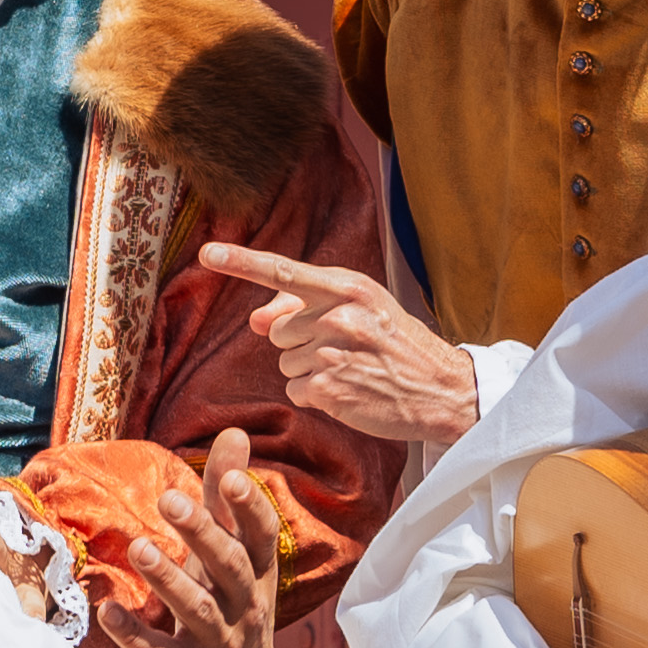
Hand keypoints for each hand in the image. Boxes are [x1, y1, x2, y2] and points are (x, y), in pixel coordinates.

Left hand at [104, 424, 275, 647]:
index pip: (262, 536)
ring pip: (196, 609)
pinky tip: (108, 612)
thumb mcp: (234, 557)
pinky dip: (135, 635)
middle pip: (230, 567)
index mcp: (258, 574)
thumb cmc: (228, 609)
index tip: (231, 477)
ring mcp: (221, 644)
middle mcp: (246, 608)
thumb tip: (235, 433)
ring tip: (138, 547)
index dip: (250, 507)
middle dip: (202, 533)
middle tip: (167, 499)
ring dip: (167, 578)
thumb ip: (226, 499)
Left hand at [191, 244, 480, 449]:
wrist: (440, 387)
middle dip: (299, 342)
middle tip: (342, 348)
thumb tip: (253, 319)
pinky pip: (296, 390)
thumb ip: (304, 306)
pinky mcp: (331, 390)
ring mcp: (335, 353)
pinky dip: (315, 395)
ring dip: (308, 370)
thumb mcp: (360, 308)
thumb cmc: (394, 342)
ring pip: (285, 362)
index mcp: (347, 287)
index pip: (284, 269)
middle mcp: (340, 315)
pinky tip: (347, 391)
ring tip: (349, 369)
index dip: (241, 261)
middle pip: (277, 330)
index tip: (207, 253)